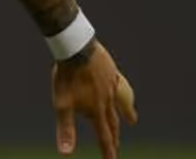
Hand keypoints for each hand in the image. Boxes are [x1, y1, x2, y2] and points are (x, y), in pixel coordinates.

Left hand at [51, 41, 137, 157]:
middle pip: (113, 122)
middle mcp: (108, 100)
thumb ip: (66, 129)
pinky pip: (119, 85)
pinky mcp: (110, 71)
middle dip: (114, 137)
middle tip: (116, 147)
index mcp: (96, 110)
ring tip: (132, 120)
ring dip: (126, 113)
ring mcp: (111, 84)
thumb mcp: (62, 105)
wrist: (77, 47)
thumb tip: (65, 153)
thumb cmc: (67, 77)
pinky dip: (122, 91)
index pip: (104, 137)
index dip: (108, 152)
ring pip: (121, 102)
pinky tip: (118, 88)